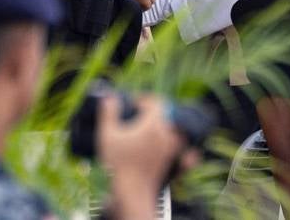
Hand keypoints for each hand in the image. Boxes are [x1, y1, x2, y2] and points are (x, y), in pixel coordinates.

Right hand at [98, 95, 187, 219]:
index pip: (156, 102)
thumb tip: (110, 98)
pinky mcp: (171, 161)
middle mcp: (167, 134)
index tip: (134, 103)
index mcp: (154, 123)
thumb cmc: (119, 163)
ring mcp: (171, 148)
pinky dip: (177, 142)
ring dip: (165, 125)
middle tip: (141, 113)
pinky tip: (169, 144)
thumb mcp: (107, 134)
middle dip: (155, 111)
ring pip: (175, 129)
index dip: (144, 99)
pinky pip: (181, 147)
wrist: (132, 191)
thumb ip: (108, 113)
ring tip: (150, 127)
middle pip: (167, 114)